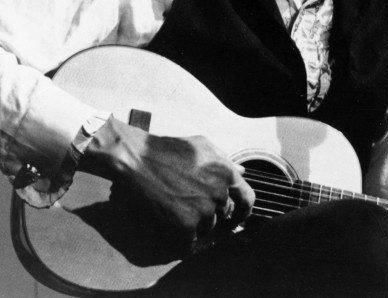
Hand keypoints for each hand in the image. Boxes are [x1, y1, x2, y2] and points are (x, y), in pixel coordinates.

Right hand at [79, 117, 254, 243]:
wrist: (140, 160)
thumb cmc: (170, 149)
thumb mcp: (203, 145)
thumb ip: (225, 159)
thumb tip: (242, 171)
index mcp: (226, 174)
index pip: (247, 199)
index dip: (244, 209)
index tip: (238, 216)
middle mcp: (219, 193)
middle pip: (224, 213)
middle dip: (213, 211)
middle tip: (195, 205)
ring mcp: (203, 211)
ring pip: (208, 227)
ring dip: (197, 222)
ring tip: (178, 206)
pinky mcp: (185, 225)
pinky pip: (191, 241)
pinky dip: (183, 238)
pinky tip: (173, 227)